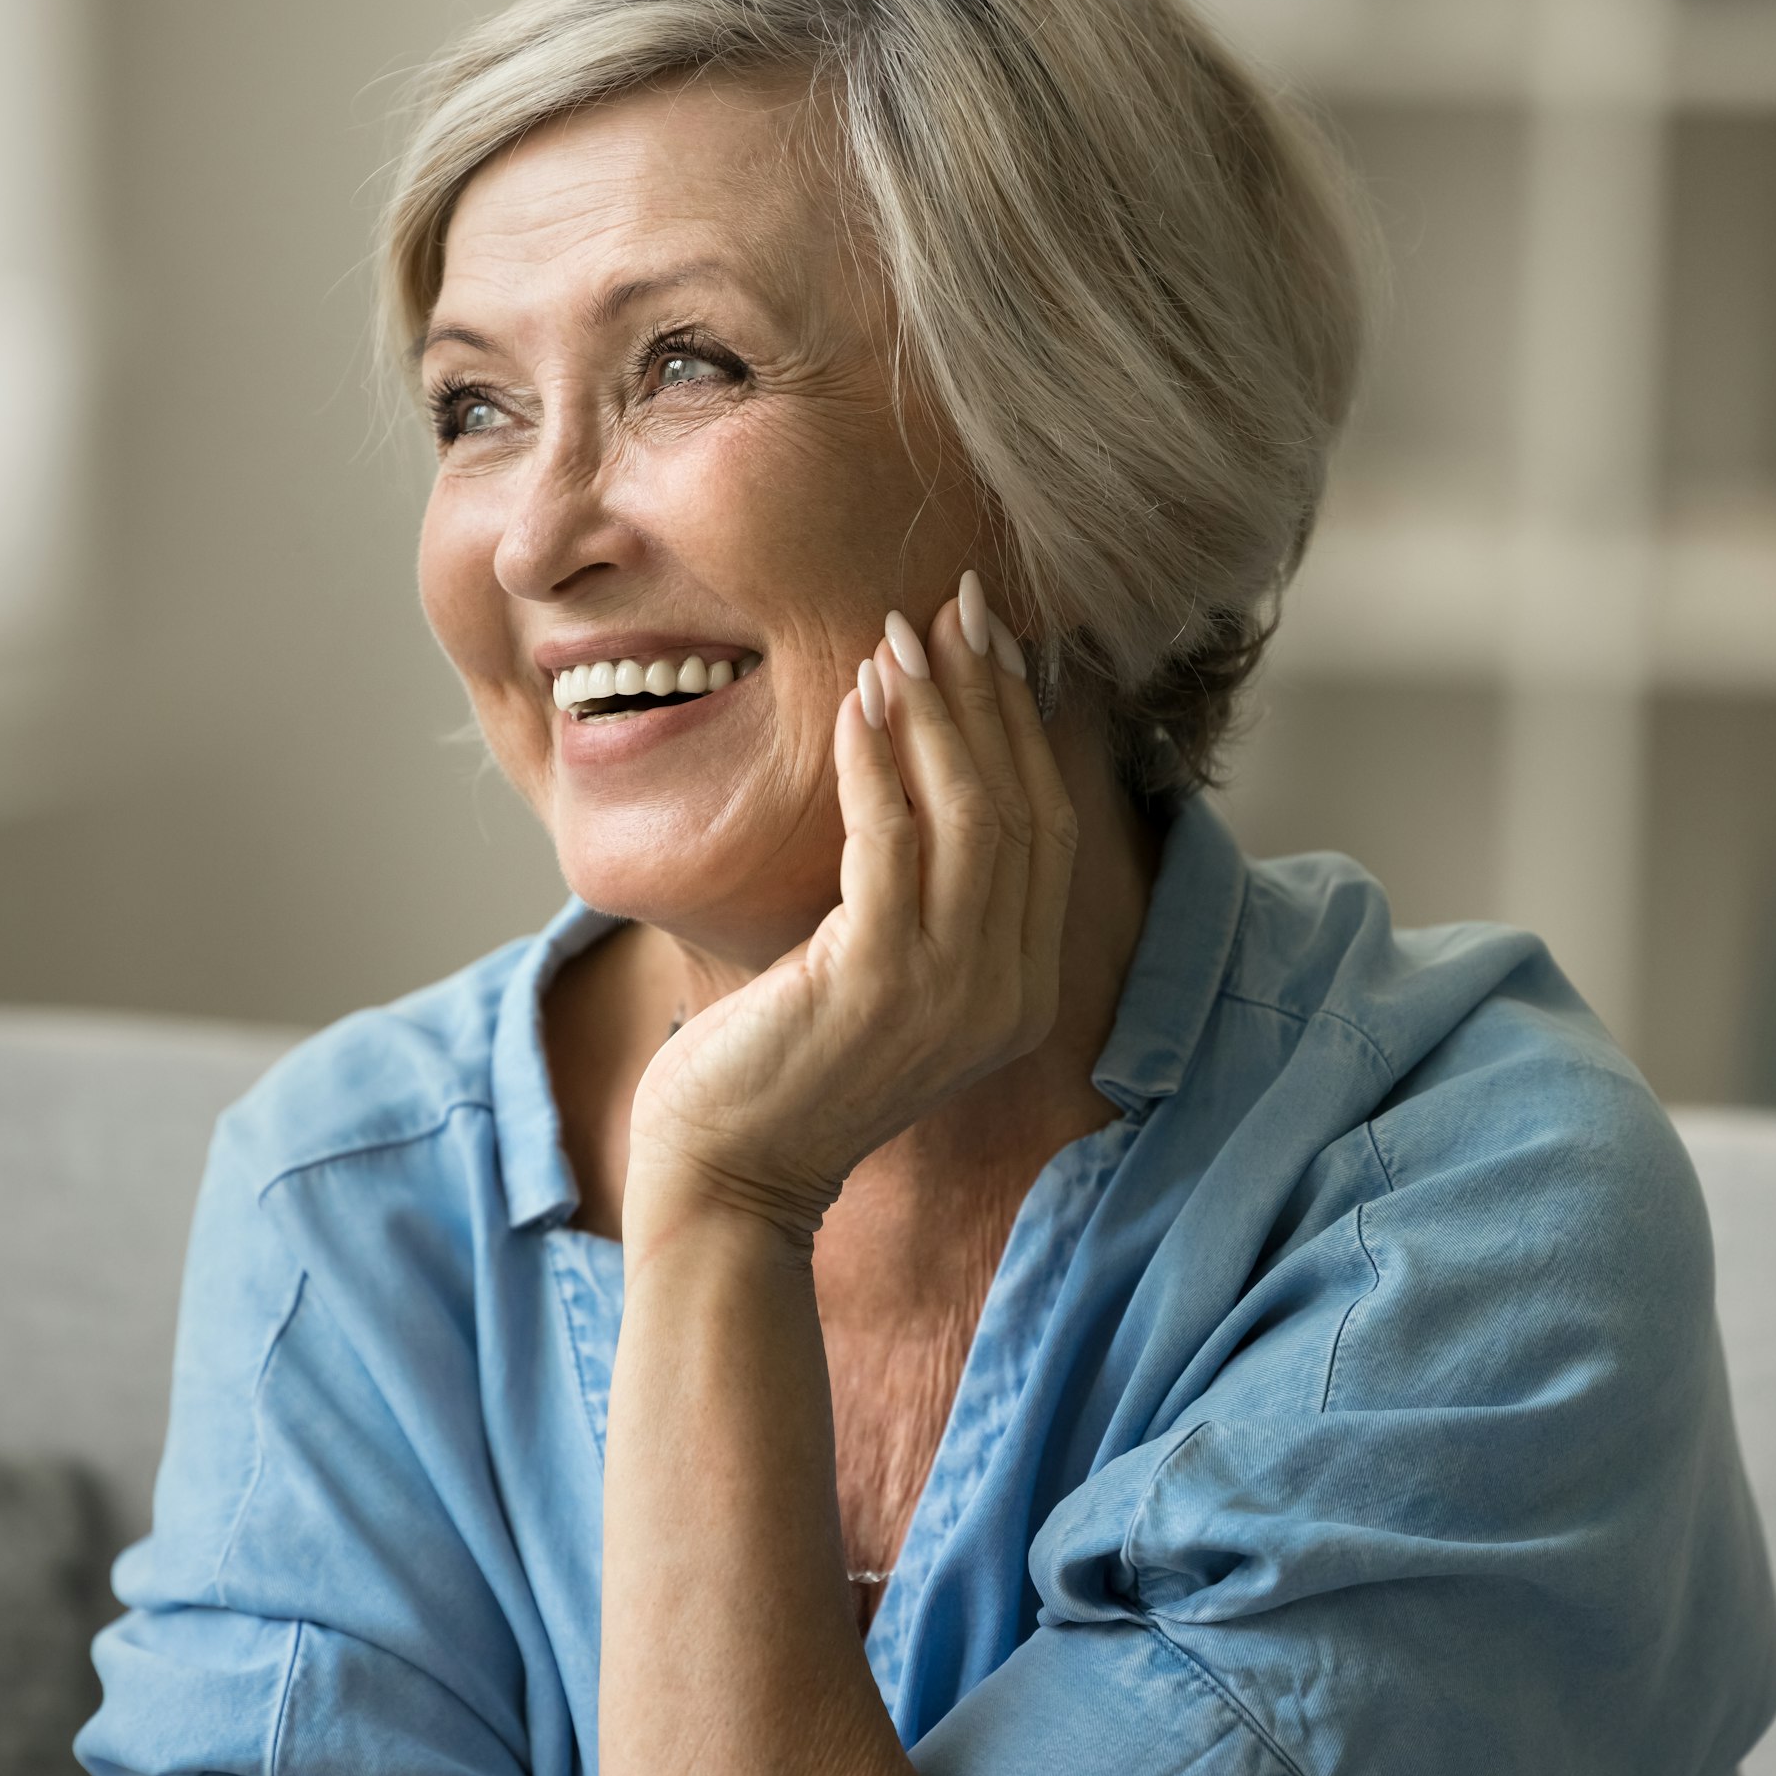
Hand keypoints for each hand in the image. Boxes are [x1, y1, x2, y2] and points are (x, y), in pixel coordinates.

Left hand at [624, 569, 1077, 1249]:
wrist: (729, 1170)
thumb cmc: (785, 1060)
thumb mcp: (875, 969)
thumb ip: (917, 892)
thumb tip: (920, 763)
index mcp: (1021, 987)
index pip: (1047, 825)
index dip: (1023, 723)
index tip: (992, 640)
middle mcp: (1008, 991)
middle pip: (1021, 806)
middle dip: (989, 694)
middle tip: (955, 605)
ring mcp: (953, 992)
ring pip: (970, 815)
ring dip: (934, 711)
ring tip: (897, 635)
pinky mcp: (879, 984)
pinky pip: (894, 842)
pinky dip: (879, 762)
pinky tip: (856, 703)